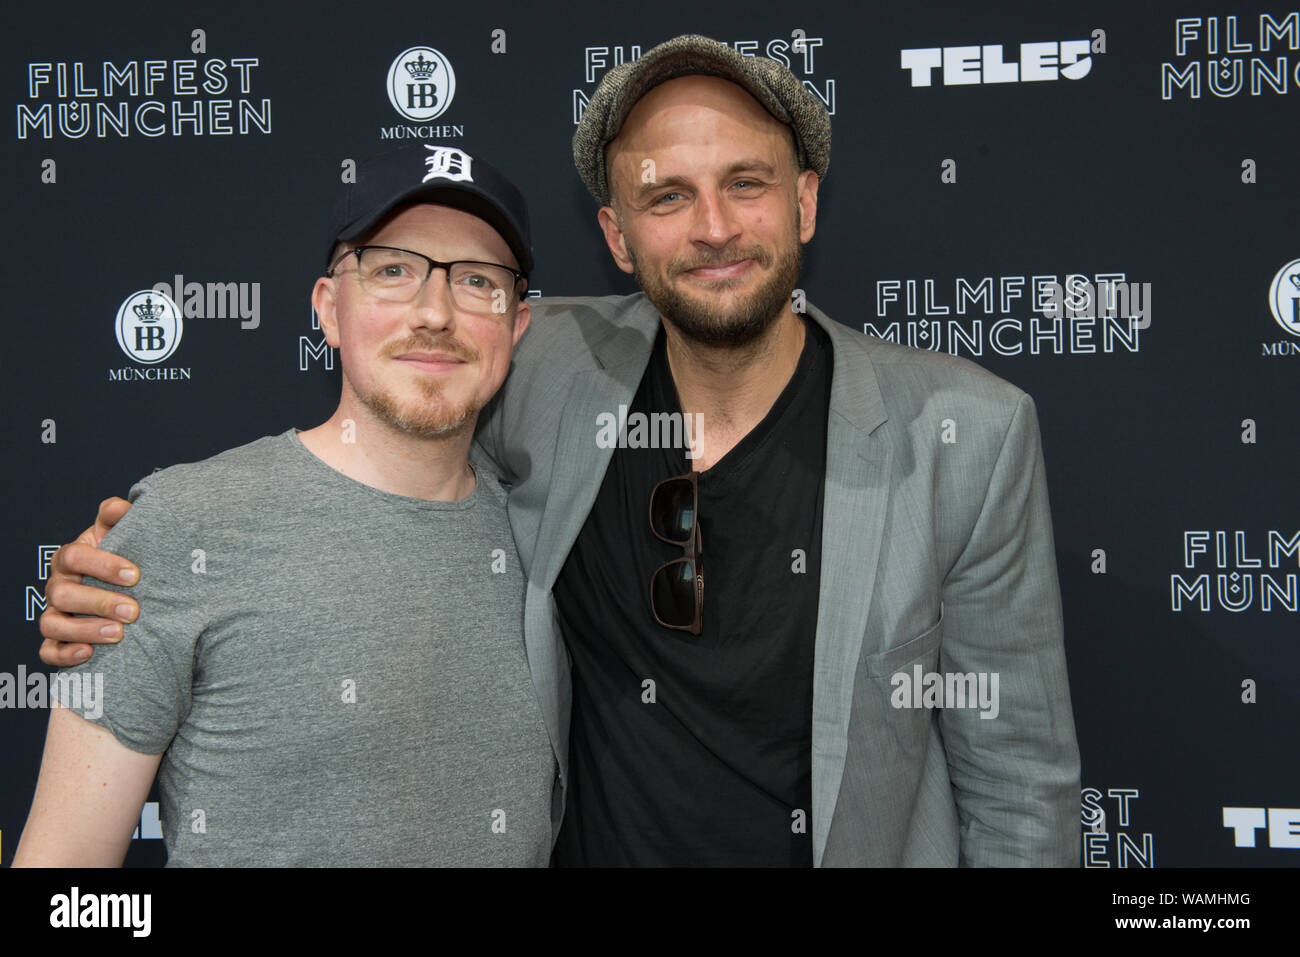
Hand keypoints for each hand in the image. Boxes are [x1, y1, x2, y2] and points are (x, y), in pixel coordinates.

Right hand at [38, 497, 138, 666]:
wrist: (124, 587)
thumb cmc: (122, 557)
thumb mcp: (121, 535)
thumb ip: (118, 517)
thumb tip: (120, 506)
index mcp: (71, 558)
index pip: (74, 557)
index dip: (102, 565)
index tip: (135, 575)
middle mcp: (58, 586)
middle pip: (62, 593)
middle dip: (99, 602)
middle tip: (133, 611)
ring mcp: (54, 613)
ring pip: (52, 623)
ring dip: (84, 629)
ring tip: (117, 633)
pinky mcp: (57, 640)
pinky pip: (48, 651)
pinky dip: (64, 654)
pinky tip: (88, 653)